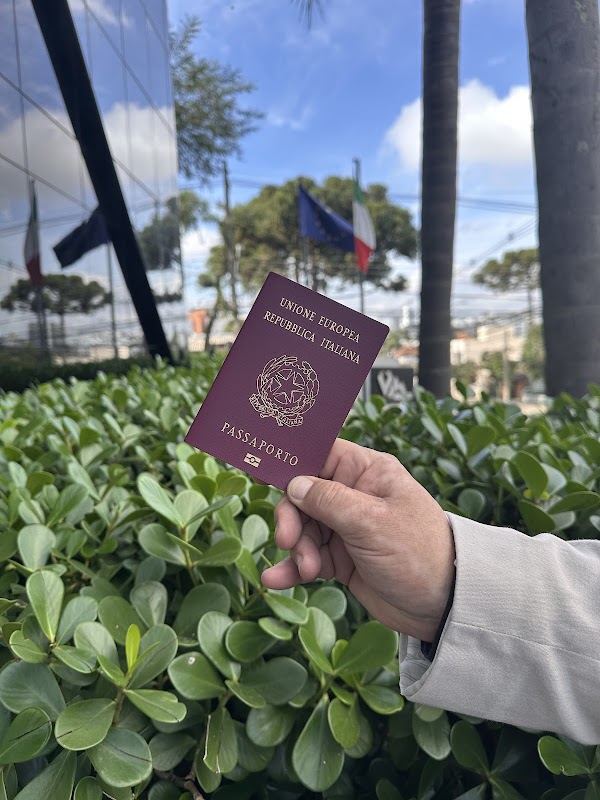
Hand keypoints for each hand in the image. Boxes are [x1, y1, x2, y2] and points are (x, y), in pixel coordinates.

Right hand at [261, 439, 455, 641]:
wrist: (443, 606)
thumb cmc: (418, 553)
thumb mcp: (372, 522)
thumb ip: (329, 501)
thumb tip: (293, 483)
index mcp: (368, 472)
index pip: (321, 454)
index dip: (293, 463)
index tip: (264, 473)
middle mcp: (355, 495)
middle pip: (303, 495)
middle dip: (292, 518)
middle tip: (288, 541)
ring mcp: (347, 528)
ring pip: (303, 528)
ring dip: (297, 549)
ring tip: (306, 570)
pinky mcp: (342, 558)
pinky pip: (308, 557)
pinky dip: (292, 568)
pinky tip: (275, 580)